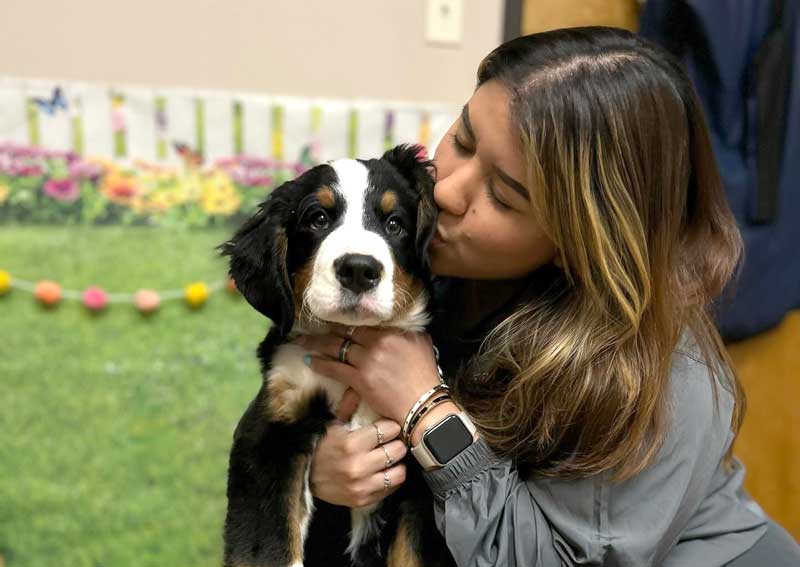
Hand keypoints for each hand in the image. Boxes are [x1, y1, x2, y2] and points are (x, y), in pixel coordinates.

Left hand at [296, 325, 442, 425]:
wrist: (424, 404)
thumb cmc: (426, 375)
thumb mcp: (421, 343)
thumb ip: (407, 330)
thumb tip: (398, 321)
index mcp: (392, 332)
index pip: (363, 323)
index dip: (345, 321)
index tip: (333, 319)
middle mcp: (378, 343)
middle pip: (346, 332)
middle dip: (327, 329)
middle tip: (311, 326)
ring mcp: (368, 361)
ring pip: (337, 348)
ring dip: (317, 344)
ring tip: (302, 340)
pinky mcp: (360, 380)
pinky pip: (335, 368)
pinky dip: (321, 364)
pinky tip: (309, 360)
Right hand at [309, 388, 408, 507]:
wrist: (304, 476)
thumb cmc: (321, 446)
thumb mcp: (332, 424)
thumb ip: (348, 406)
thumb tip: (359, 385)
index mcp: (351, 443)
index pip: (388, 430)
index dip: (390, 426)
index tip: (387, 426)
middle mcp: (358, 466)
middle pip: (397, 450)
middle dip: (396, 443)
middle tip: (391, 442)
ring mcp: (362, 486)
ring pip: (399, 472)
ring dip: (396, 464)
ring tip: (390, 458)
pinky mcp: (363, 500)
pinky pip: (391, 489)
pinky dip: (390, 479)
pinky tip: (384, 471)